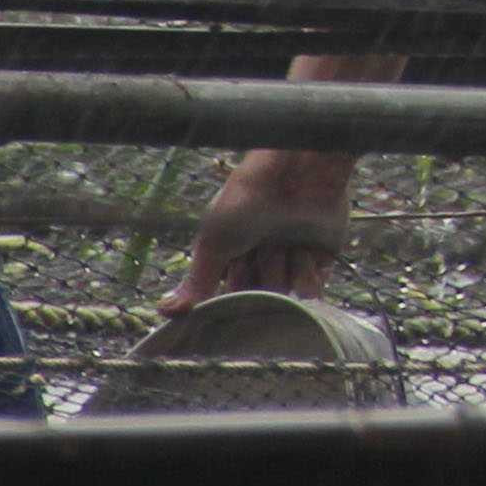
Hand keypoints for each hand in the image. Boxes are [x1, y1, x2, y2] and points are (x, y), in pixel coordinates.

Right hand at [164, 144, 353, 315]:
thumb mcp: (211, 244)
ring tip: (284, 242)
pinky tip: (304, 252)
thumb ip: (195, 284)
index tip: (235, 266)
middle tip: (261, 248)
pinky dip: (307, 276)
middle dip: (258, 279)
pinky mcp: (321, 258)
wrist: (296, 173)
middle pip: (257, 301)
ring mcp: (291, 261)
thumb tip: (165, 312)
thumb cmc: (245, 203)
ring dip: (282, 271)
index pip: (227, 300)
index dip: (232, 290)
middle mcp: (259, 262)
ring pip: (284, 296)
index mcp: (230, 259)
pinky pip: (313, 291)